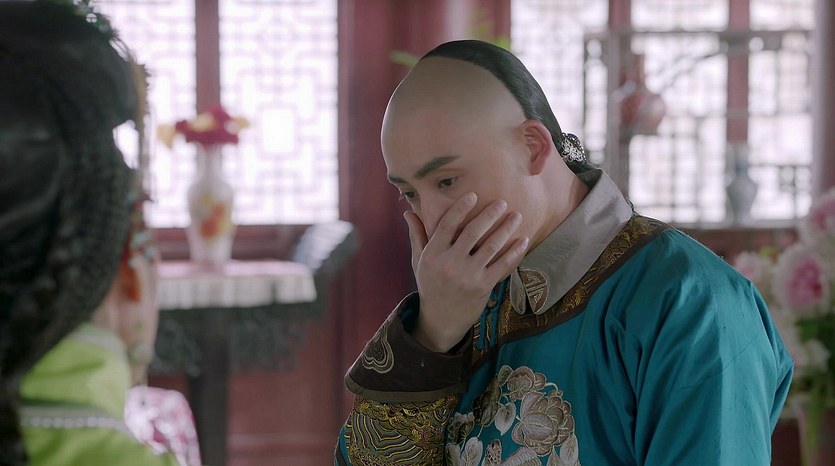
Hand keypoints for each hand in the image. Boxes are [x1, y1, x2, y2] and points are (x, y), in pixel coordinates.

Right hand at [404, 193, 528, 352]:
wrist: (441, 319)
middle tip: (502, 202)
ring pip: (490, 247)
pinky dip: (514, 252)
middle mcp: (450, 264)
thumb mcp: (420, 261)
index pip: (447, 226)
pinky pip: (502, 266)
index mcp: (433, 255)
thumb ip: (417, 235)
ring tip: (516, 216)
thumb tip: (409, 212)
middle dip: (489, 215)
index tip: (473, 195)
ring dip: (506, 229)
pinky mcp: (483, 287)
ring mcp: (468, 276)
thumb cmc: (430, 285)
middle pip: (472, 233)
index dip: (460, 209)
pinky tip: (523, 240)